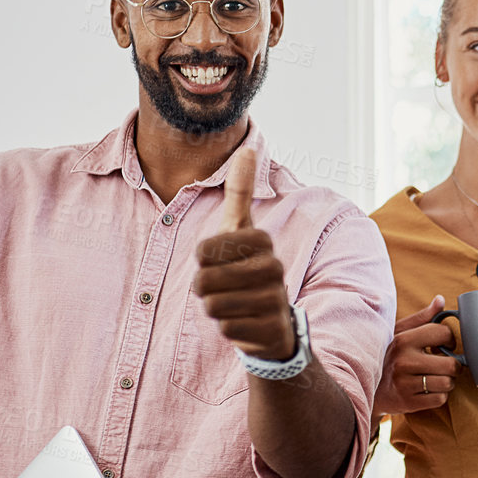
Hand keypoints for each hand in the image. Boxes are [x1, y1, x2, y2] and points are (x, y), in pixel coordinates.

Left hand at [194, 149, 295, 360]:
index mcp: (262, 242)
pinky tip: (245, 323)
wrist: (275, 321)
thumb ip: (241, 192)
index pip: (204, 250)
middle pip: (204, 281)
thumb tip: (246, 148)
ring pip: (213, 306)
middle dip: (205, 288)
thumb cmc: (249, 268)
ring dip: (216, 308)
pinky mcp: (271, 330)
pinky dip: (229, 328)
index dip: (203, 259)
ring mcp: (274, 301)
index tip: (221, 260)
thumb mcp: (242, 230)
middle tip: (224, 287)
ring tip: (234, 303)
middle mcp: (273, 269)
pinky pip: (226, 329)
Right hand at [374, 295, 463, 415]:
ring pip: (447, 383)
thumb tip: (441, 300)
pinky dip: (439, 395)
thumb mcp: (399, 333)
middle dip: (453, 366)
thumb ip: (422, 318)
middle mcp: (405, 361)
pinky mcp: (408, 402)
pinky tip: (428, 390)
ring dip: (446, 382)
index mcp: (404, 340)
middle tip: (444, 365)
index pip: (443, 333)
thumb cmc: (388, 355)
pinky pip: (440, 399)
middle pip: (451, 364)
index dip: (449, 339)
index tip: (443, 344)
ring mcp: (406, 383)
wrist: (366, 387)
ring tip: (435, 378)